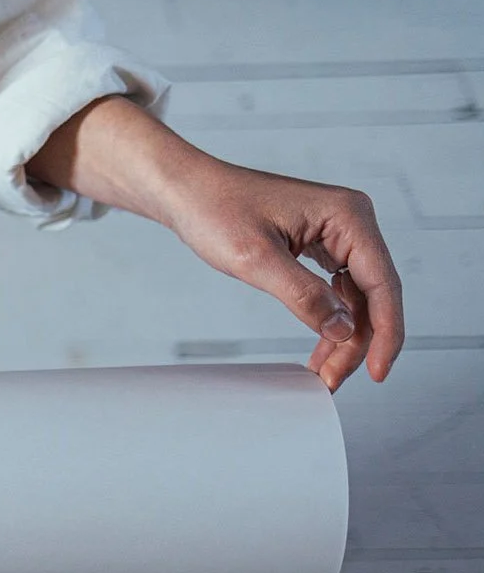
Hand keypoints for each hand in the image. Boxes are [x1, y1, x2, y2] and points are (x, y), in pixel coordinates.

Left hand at [162, 160, 403, 392]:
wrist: (188, 192)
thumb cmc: (215, 210)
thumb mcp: (256, 259)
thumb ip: (302, 295)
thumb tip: (341, 330)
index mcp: (347, 215)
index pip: (383, 283)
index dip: (385, 333)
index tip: (378, 371)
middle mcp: (350, 221)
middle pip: (372, 295)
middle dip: (357, 342)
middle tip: (334, 380)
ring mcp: (337, 233)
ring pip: (356, 297)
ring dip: (344, 336)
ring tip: (324, 372)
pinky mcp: (320, 244)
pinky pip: (337, 289)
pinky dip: (330, 319)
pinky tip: (322, 346)